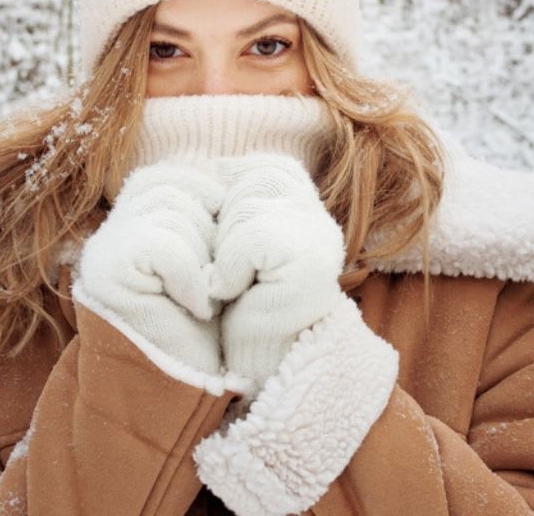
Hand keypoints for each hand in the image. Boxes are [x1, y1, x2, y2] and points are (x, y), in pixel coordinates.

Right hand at [76, 160, 225, 375]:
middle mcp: (112, 229)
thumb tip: (229, 168)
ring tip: (203, 298)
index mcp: (136, 219)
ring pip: (171, 211)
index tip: (222, 258)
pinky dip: (190, 277)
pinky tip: (195, 308)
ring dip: (203, 258)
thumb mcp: (215, 258)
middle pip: (175, 186)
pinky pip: (162, 244)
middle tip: (213, 284)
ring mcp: (104, 249)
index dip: (214, 206)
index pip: (178, 176)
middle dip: (210, 233)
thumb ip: (209, 212)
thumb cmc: (208, 327)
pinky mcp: (106, 273)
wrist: (186, 387)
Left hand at [209, 154, 346, 386]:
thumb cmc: (236, 307)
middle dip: (224, 225)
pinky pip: (250, 240)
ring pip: (248, 209)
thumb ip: (235, 202)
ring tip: (232, 284)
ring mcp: (320, 240)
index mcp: (308, 210)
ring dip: (224, 251)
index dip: (230, 197)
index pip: (263, 168)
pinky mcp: (309, 264)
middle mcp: (321, 221)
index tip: (222, 239)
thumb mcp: (233, 243)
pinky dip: (230, 269)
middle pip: (253, 181)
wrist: (253, 369)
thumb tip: (212, 165)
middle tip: (229, 270)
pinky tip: (235, 294)